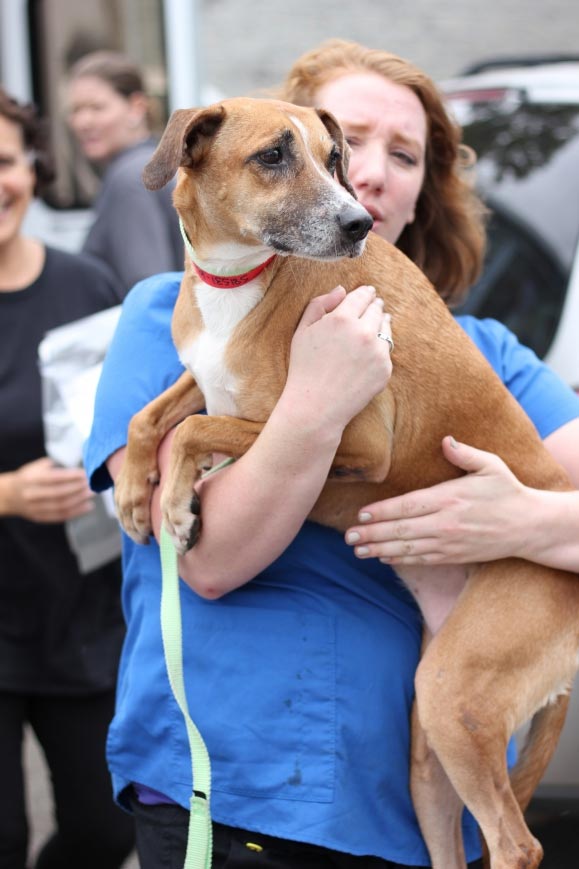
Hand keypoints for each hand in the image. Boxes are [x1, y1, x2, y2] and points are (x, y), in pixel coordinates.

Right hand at [1, 457, 94, 522]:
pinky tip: (87, 506)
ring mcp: (35, 507)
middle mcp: (32, 494)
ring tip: (91, 494)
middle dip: (78, 489)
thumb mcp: (37, 466)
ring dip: (79, 501)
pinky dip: (76, 512)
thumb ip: (55, 466)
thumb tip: (76, 469)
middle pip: (59, 493)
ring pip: (61, 506)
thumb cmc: (29, 477)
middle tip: (92, 485)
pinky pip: (60, 516)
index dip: (72, 476)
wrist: (10, 495)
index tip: (86, 474)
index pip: (55, 477)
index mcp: (31, 478)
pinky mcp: (40, 517)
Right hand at [283, 284, 392, 434]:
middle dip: (375, 305)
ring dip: (382, 322)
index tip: (369, 291)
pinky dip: (380, 348)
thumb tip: (341, 289)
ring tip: (378, 322)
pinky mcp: (385, 369)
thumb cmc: (304, 368)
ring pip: (386, 327)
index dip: (366, 292)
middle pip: (377, 309)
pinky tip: (370, 351)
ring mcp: (377, 352)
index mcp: (341, 318)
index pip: (362, 296)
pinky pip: (386, 351)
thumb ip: (319, 304)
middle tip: (375, 305)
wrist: (315, 406)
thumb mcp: (302, 331)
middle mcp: (363, 332)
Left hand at [345, 436, 528, 564]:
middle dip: (371, 534)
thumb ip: (465, 454)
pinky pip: (421, 559)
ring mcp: (448, 542)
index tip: (360, 515)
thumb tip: (445, 440)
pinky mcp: (453, 555)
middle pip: (400, 530)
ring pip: (406, 548)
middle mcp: (445, 523)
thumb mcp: (490, 466)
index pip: (406, 506)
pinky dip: (399, 559)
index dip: (381, 512)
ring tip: (357, 550)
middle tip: (347, 537)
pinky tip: (382, 557)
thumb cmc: (507, 491)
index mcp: (448, 498)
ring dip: (379, 549)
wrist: (528, 527)